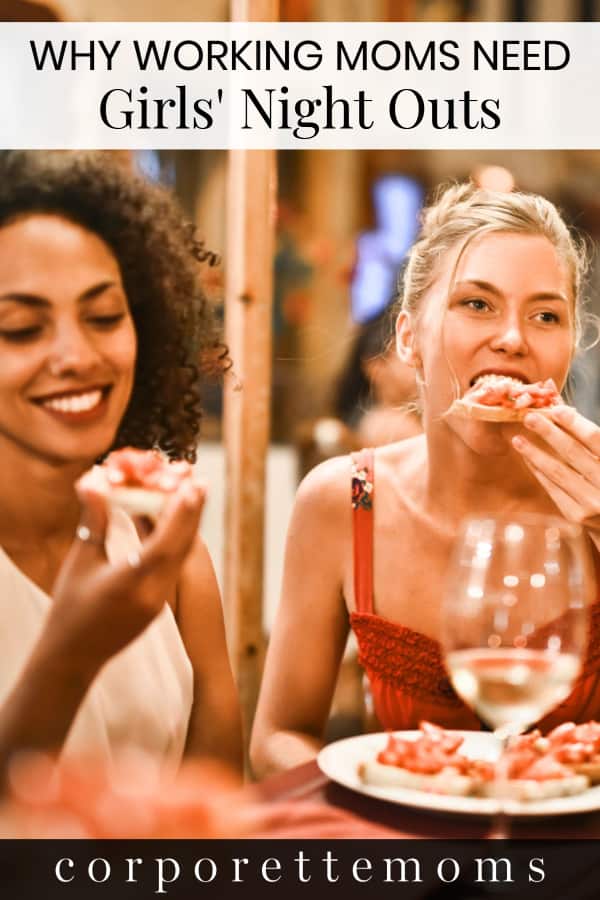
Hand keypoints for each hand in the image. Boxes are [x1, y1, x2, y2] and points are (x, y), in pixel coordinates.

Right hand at [44, 477, 204, 673]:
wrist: (73, 656)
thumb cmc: (69, 607)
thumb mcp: (80, 561)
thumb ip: (93, 520)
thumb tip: (95, 479)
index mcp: (128, 584)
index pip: (162, 546)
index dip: (178, 515)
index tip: (191, 487)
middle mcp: (151, 595)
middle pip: (180, 548)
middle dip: (191, 513)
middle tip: (199, 481)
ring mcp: (159, 602)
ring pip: (180, 556)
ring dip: (187, 525)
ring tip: (194, 494)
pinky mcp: (159, 604)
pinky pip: (173, 566)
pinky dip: (176, 541)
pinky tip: (176, 521)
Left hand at [511, 405, 599, 546]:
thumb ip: (582, 430)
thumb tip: (555, 400)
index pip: (594, 438)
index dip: (575, 423)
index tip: (554, 408)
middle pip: (573, 452)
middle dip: (548, 433)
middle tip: (528, 417)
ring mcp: (591, 502)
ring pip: (558, 472)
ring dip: (535, 453)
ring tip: (517, 439)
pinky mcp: (575, 515)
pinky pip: (552, 488)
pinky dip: (538, 471)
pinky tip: (527, 457)